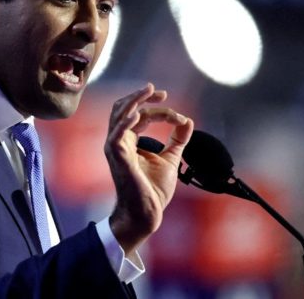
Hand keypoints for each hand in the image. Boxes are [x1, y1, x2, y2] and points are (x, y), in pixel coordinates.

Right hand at [104, 83, 193, 253]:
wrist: (147, 213)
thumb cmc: (153, 190)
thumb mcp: (171, 158)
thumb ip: (177, 140)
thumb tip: (188, 121)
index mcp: (129, 140)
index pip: (140, 114)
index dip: (158, 110)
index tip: (179, 117)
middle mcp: (119, 140)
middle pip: (123, 108)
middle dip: (140, 96)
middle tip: (160, 93)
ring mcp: (115, 147)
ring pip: (118, 114)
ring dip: (134, 100)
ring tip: (149, 91)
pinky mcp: (117, 157)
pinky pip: (117, 134)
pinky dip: (126, 122)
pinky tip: (138, 114)